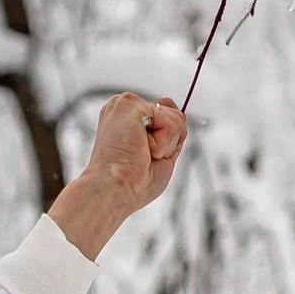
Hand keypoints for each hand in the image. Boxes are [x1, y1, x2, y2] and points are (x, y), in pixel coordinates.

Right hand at [47, 92, 187, 259]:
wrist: (113, 189)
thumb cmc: (133, 182)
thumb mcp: (160, 155)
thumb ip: (171, 134)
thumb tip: (181, 113)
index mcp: (128, 120)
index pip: (167, 117)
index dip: (168, 141)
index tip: (144, 158)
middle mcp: (125, 108)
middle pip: (175, 115)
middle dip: (168, 143)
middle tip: (143, 156)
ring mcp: (125, 104)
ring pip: (176, 118)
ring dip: (164, 145)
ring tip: (140, 153)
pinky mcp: (129, 104)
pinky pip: (170, 122)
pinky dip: (162, 143)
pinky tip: (140, 148)